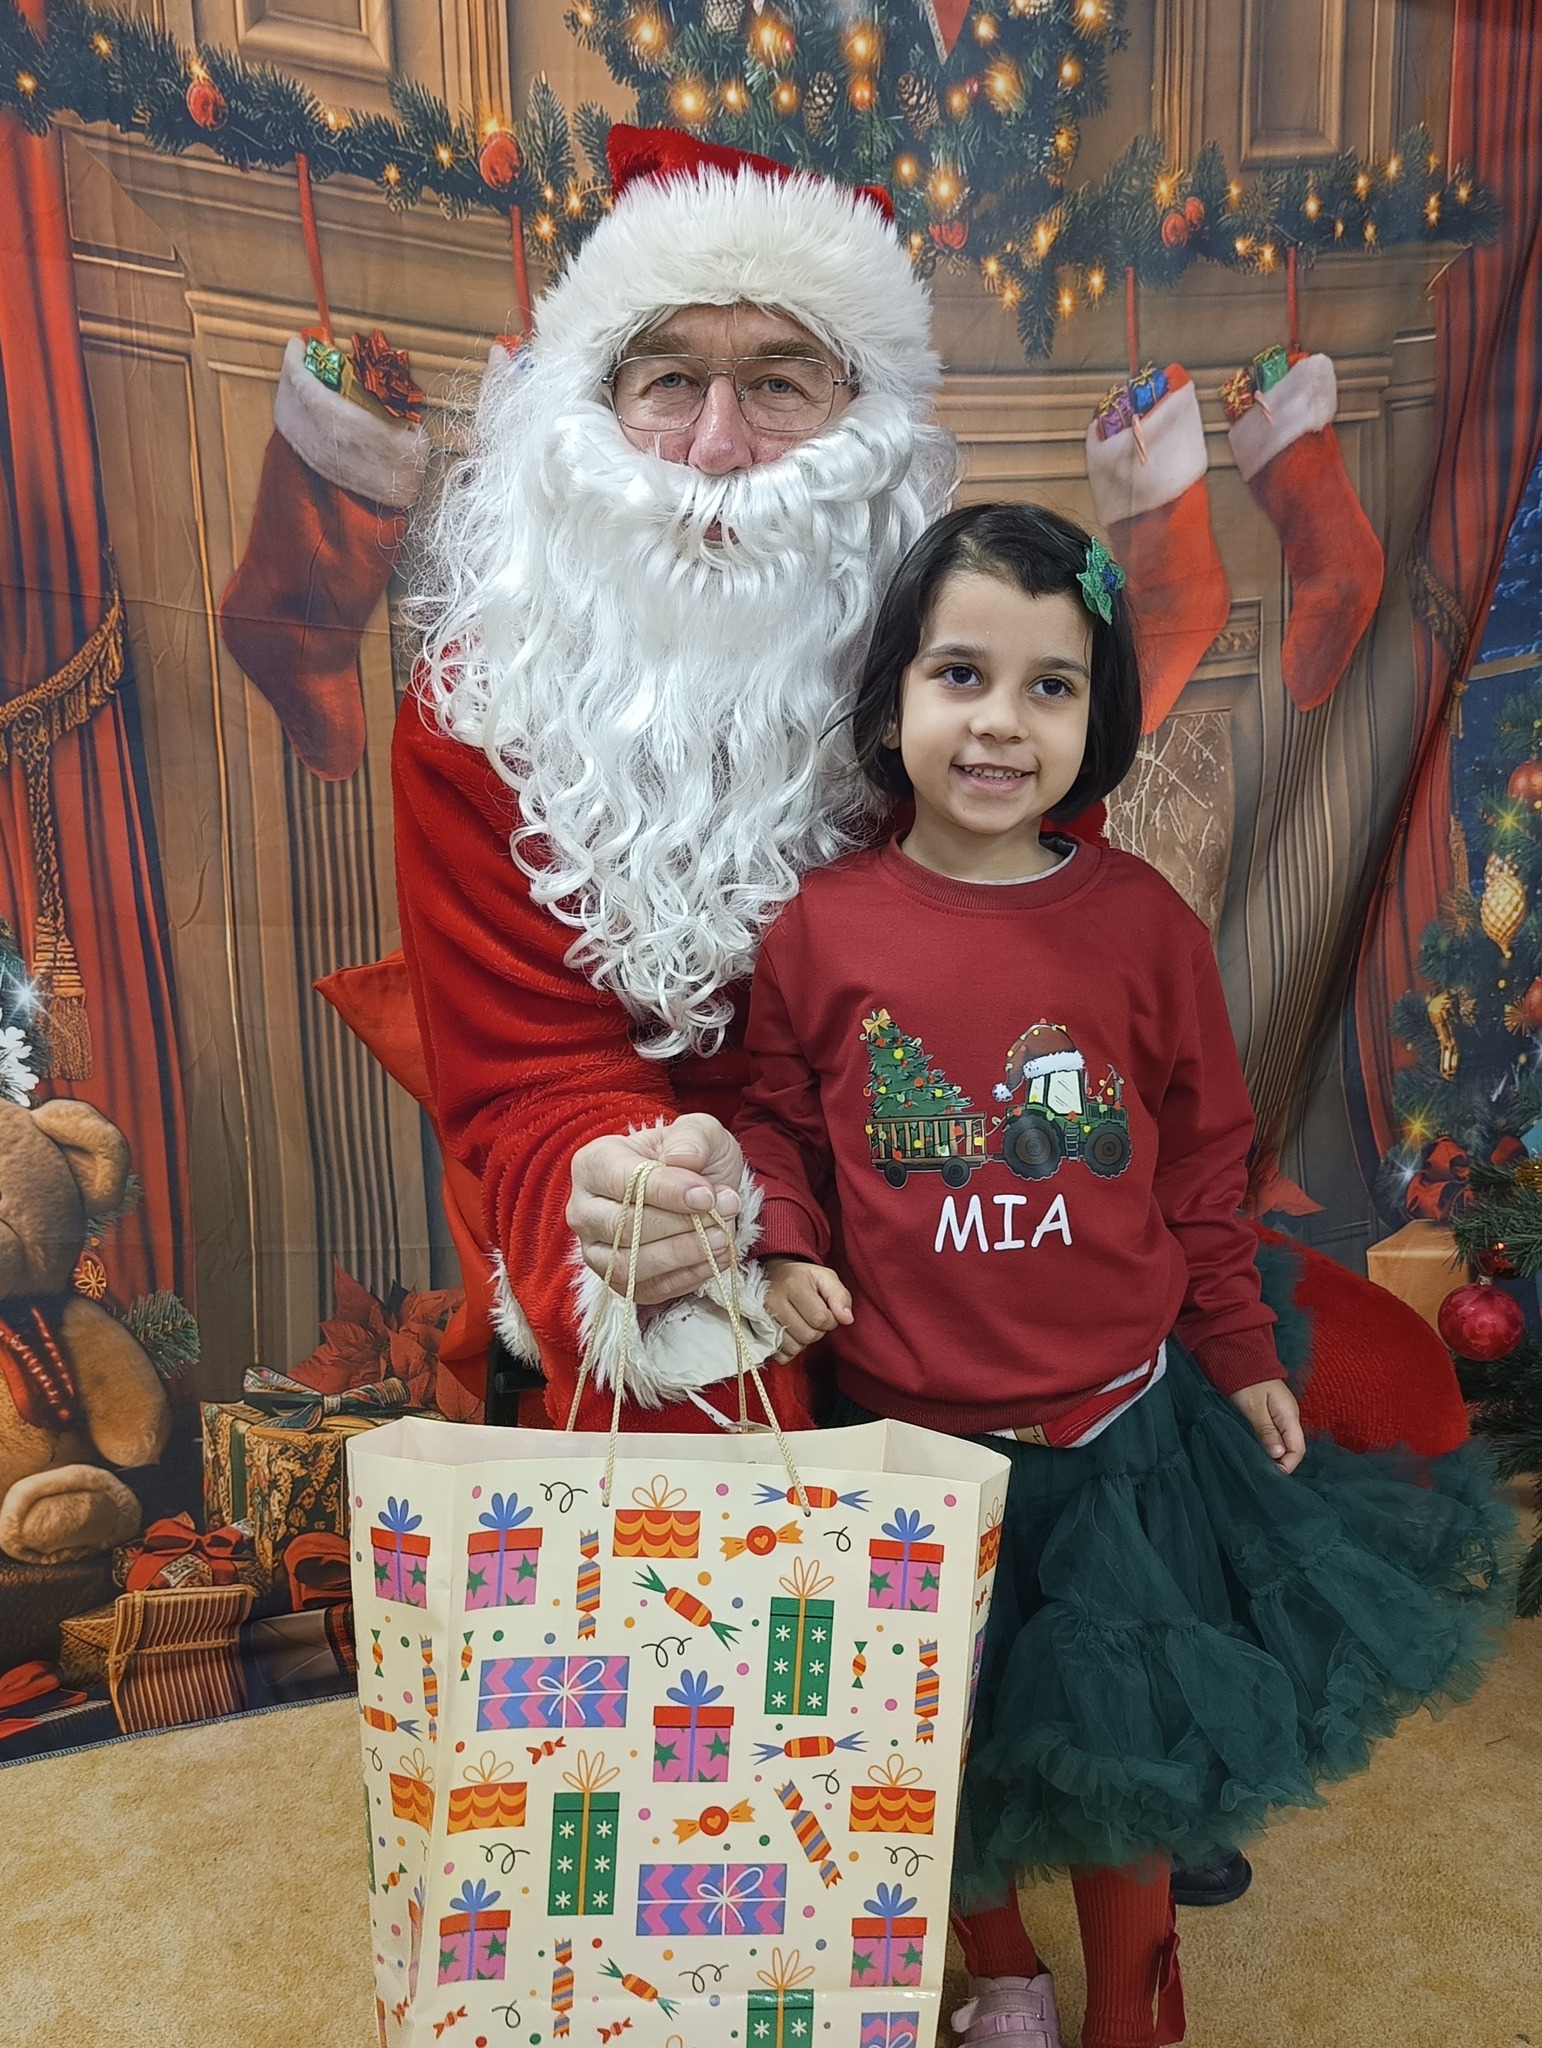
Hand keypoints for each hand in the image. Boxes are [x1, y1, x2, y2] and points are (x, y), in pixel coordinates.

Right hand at [567, 1115, 746, 1305]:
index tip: (707, 1196)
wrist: (699, 1191)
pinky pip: (647, 1290)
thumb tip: (681, 1159)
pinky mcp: (619, 1282)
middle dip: (679, 1224)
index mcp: (594, 1163)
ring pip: (630, 1265)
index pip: (624, 1183)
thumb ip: (692, 1138)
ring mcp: (596, 1250)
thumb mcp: (701, 1132)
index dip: (667, 1192)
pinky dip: (686, 1277)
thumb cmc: (692, 1157)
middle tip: (723, 1213)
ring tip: (723, 1237)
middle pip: (623, 1227)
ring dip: (683, 1255)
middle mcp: (584, 1209)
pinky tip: (716, 1258)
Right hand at [764, 1258, 853, 1361]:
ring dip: (804, 1341)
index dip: (830, 1319)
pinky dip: (790, 1350)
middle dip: (818, 1330)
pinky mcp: (757, 1332)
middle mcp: (774, 1301)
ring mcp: (762, 1318)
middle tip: (813, 1317)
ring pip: (794, 1347)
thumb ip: (840, 1296)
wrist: (772, 1275)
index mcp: (793, 1284)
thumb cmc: (802, 1277)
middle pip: (807, 1335)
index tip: (826, 1311)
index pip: (820, 1318)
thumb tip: (847, 1319)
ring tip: (802, 1324)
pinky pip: (780, 1354)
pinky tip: (791, 1335)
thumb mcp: (825, 1277)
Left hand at [1229, 1379, 1305, 1472]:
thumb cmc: (1246, 1381)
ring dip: (1274, 1456)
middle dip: (1280, 1463)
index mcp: (1289, 1416)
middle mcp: (1290, 1418)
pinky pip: (1276, 1436)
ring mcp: (1282, 1416)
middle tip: (1262, 1474)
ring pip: (1284, 1443)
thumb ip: (1266, 1430)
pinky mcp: (1272, 1415)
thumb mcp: (1254, 1407)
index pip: (1297, 1449)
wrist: (1242, 1359)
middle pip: (1292, 1448)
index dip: (1287, 1465)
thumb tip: (1278, 1454)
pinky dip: (1269, 1447)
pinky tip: (1258, 1452)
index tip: (1270, 1475)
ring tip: (1258, 1467)